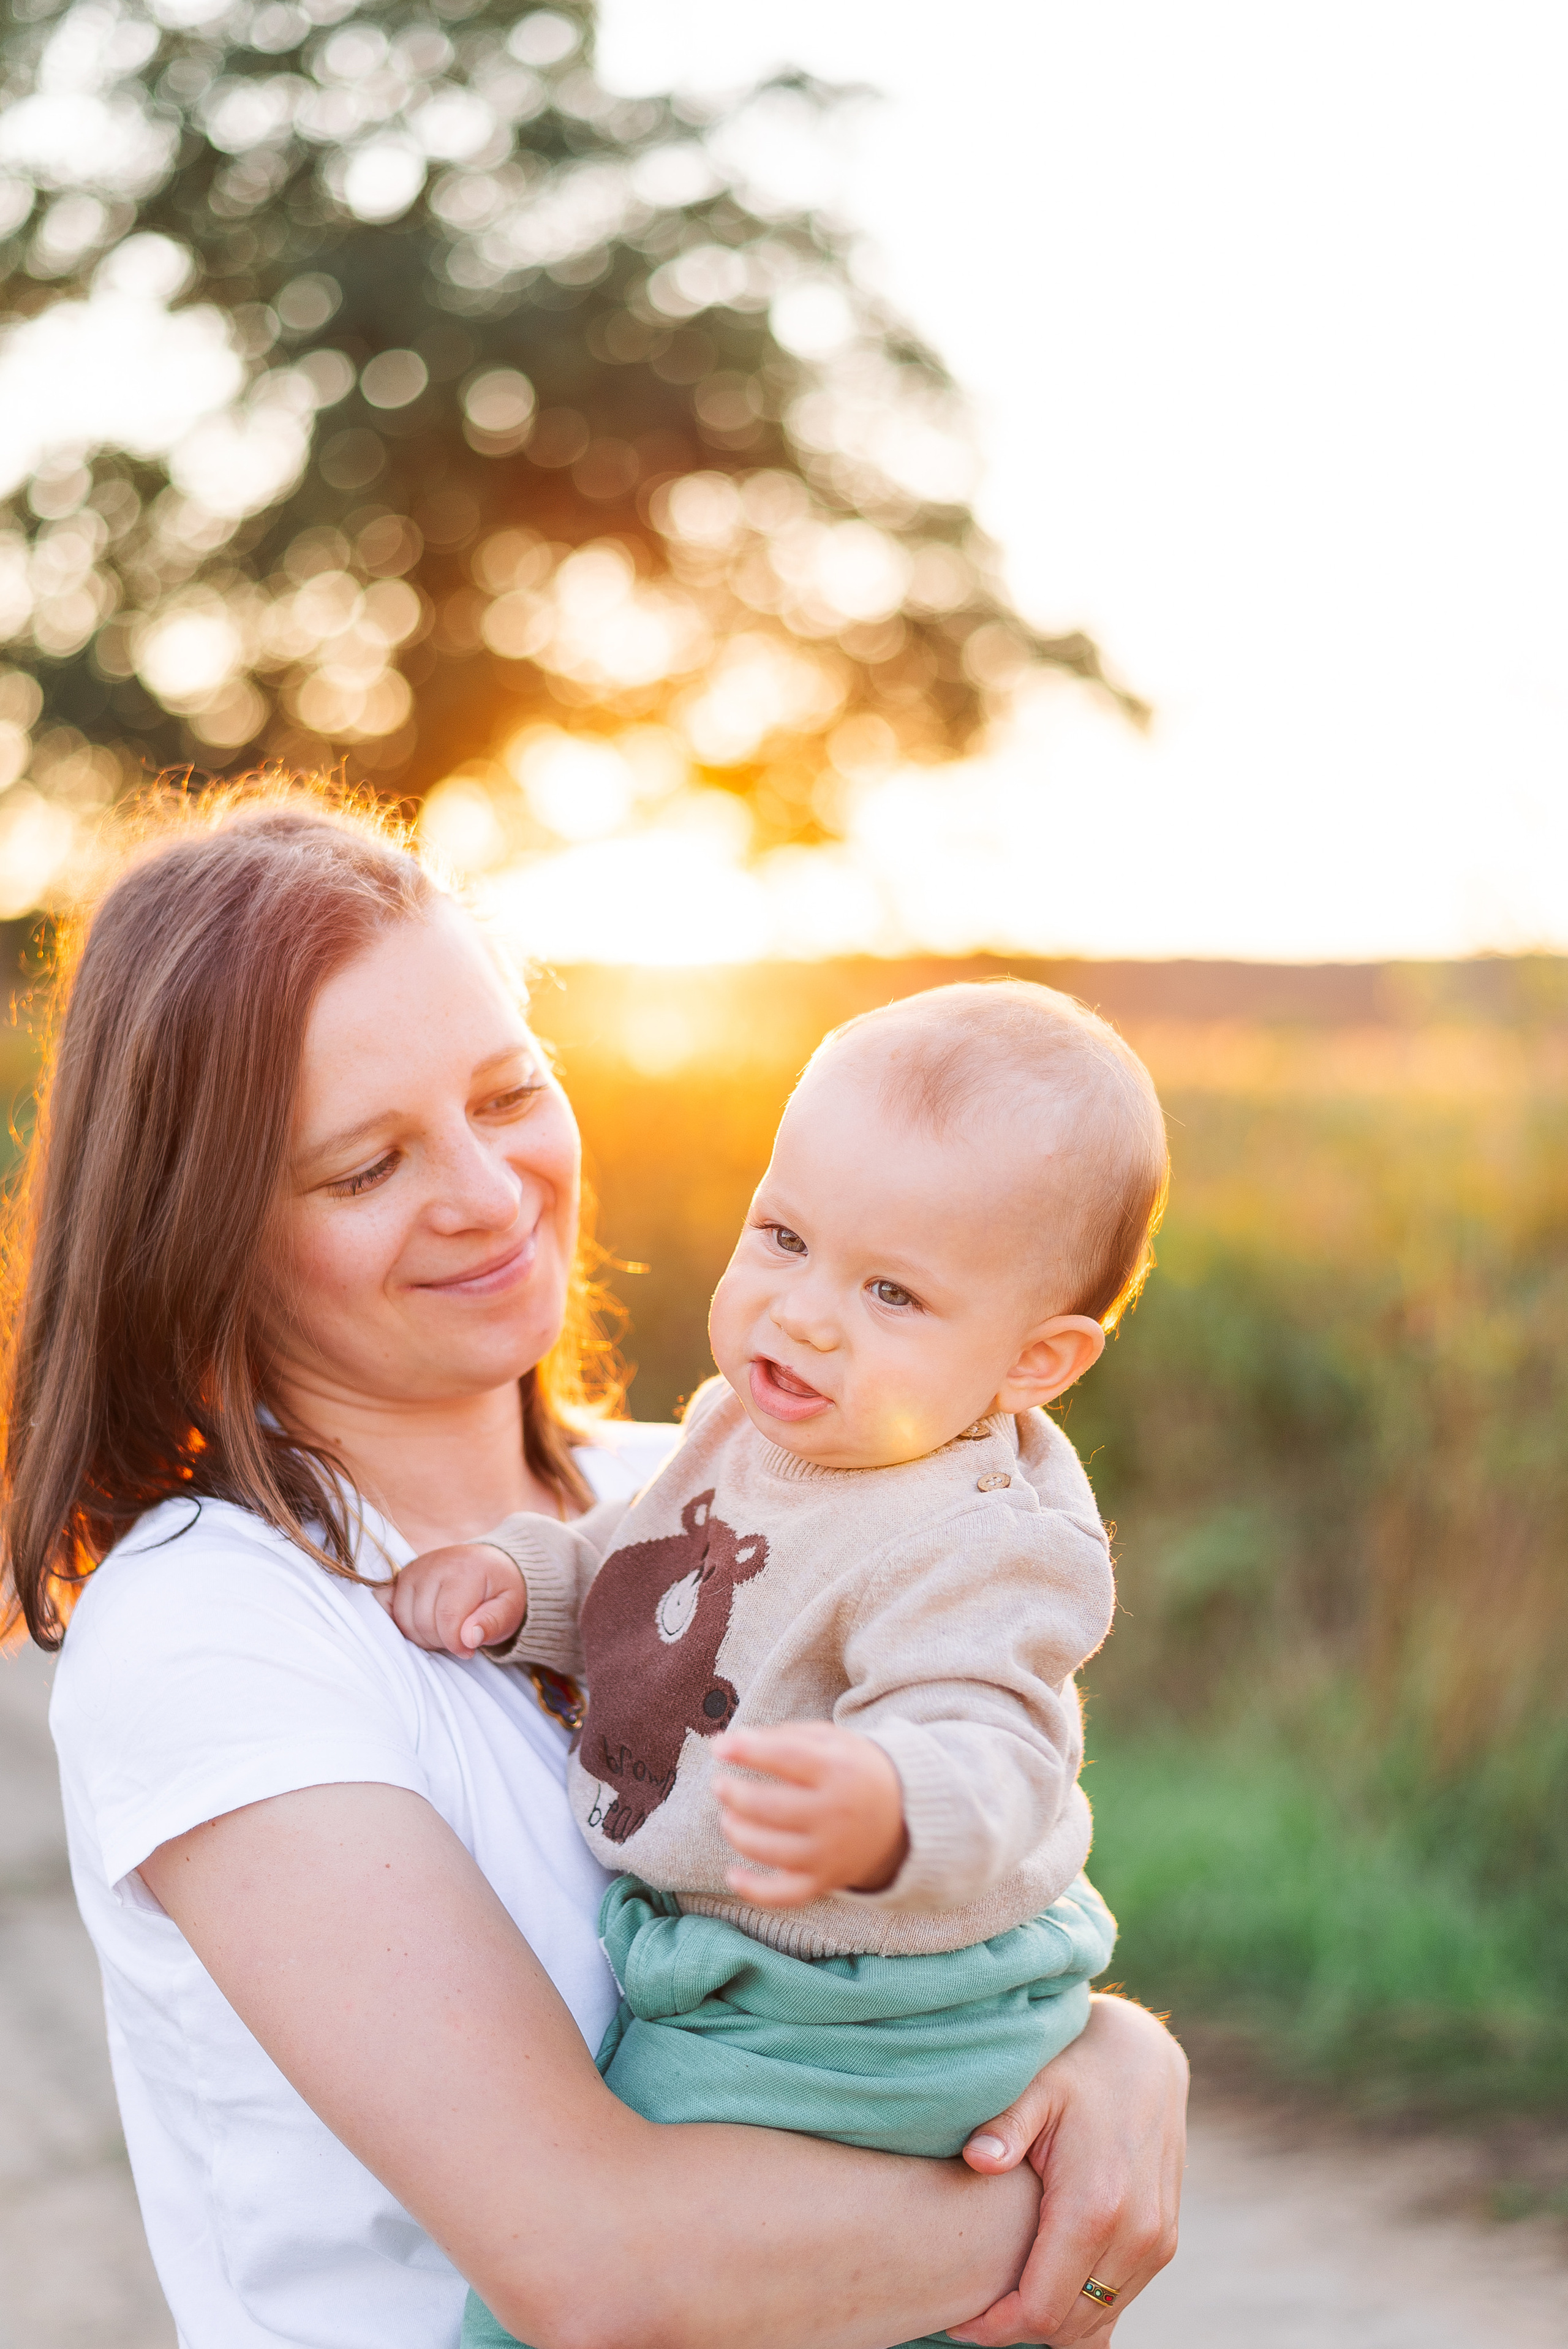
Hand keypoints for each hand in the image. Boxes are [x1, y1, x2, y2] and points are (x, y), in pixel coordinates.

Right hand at [375, 1543, 526, 1655]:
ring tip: (444, 1632)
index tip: (469, 1650)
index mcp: (464, 1569)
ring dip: (422, 1636)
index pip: (447, 1618)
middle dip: (440, 1641)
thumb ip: (493, 1623)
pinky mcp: (400, 1577)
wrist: (489, 1566)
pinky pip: (384, 1605)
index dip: (456, 1644)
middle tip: (458, 1640)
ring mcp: (413, 1569)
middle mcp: (433, 1564)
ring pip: (403, 1620)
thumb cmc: (500, 1591)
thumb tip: (469, 1639)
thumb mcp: (510, 1608)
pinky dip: (398, 1622)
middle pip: (422, 1622)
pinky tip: (419, 1626)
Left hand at [710, 1722, 908, 1906]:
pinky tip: (731, 1874)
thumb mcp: (834, 1740)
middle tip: (719, 1785)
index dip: (747, 1752)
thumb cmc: (854, 1769)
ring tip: (727, 1817)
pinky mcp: (824, 1881)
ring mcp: (829, 1852)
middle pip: (770, 1808)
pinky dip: (753, 1889)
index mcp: (838, 1771)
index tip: (719, 1747)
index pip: (786, 1759)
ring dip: (736, 1832)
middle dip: (734, 1795)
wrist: (905, 1815)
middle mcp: (834, 1813)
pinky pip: (784, 1894)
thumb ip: (788, 1737)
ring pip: (769, 1850)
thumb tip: (734, 1743)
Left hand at [946, 1995, 1186, 2345]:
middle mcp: (1135, 2234)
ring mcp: (1155, 2241)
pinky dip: (1083, 2308)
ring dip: (1052, 2322)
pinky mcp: (1164, 2241)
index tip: (960, 2320)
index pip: (1041, 2309)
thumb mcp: (1034, 2087)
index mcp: (1095, 2206)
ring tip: (1005, 2297)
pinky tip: (1046, 2286)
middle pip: (1068, 2327)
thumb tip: (976, 2159)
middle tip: (976, 2310)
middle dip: (1019, 2329)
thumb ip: (1005, 2127)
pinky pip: (1119, 2302)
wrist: (1143, 2056)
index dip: (996, 2327)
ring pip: (1097, 2321)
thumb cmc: (1075, 2069)